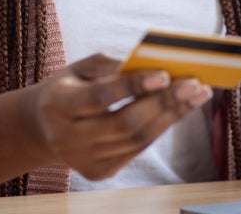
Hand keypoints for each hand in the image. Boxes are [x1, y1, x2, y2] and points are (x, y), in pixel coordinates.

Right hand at [28, 54, 212, 179]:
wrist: (43, 127)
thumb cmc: (70, 87)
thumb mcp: (82, 68)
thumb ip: (113, 67)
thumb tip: (156, 68)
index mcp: (57, 104)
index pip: (100, 98)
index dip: (132, 87)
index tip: (164, 74)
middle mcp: (66, 137)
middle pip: (124, 123)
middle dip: (163, 103)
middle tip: (194, 85)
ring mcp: (82, 160)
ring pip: (136, 139)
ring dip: (171, 116)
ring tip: (196, 95)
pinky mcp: (98, 172)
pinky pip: (137, 149)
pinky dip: (160, 128)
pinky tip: (178, 110)